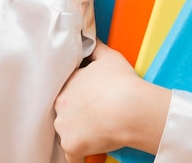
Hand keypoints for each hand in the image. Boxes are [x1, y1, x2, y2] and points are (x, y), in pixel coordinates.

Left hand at [54, 42, 170, 161]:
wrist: (130, 108)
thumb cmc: (122, 83)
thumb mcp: (109, 56)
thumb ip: (95, 47)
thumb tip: (90, 39)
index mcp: (66, 85)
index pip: (67, 92)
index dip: (80, 96)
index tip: (91, 100)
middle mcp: (60, 106)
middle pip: (65, 112)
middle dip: (77, 114)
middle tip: (96, 114)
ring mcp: (64, 127)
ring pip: (67, 132)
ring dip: (77, 133)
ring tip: (97, 130)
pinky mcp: (71, 146)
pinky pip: (72, 155)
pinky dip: (80, 154)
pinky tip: (91, 148)